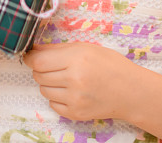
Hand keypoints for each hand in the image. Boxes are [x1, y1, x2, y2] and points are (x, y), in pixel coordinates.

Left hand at [23, 42, 137, 120]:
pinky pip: (53, 105)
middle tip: (54, 66)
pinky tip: (70, 92)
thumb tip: (34, 49)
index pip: (38, 61)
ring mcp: (75, 99)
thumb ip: (58, 48)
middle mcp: (74, 80)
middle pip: (39, 76)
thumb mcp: (86, 48)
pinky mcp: (76, 114)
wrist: (132, 92)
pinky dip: (57, 98)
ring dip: (49, 84)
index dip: (30, 58)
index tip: (30, 56)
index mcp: (76, 59)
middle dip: (41, 70)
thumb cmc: (111, 65)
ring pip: (43, 91)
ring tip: (65, 79)